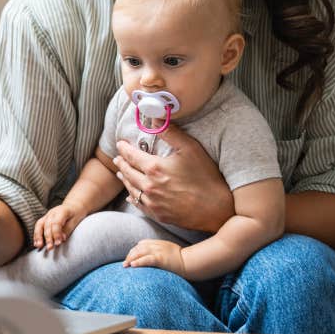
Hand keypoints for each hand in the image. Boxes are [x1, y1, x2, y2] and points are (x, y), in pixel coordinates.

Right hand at [33, 204, 85, 249]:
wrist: (73, 206)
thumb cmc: (76, 215)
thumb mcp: (75, 221)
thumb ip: (67, 230)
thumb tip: (61, 239)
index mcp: (62, 211)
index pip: (56, 222)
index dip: (56, 233)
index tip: (58, 243)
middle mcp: (53, 212)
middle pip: (47, 224)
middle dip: (48, 237)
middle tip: (50, 248)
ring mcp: (47, 215)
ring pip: (39, 224)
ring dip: (38, 236)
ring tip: (38, 246)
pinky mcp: (45, 219)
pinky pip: (38, 226)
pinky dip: (36, 235)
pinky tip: (36, 243)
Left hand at [114, 123, 233, 231]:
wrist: (217, 209)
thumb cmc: (206, 177)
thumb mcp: (190, 148)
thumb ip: (170, 132)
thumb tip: (155, 119)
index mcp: (154, 168)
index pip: (131, 156)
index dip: (124, 148)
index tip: (120, 144)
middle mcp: (149, 186)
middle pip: (128, 173)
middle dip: (122, 164)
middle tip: (117, 158)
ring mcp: (153, 203)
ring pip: (131, 189)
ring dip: (125, 180)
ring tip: (121, 174)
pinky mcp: (158, 215)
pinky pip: (139, 205)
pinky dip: (132, 197)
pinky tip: (131, 196)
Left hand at [123, 239, 185, 275]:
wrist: (191, 262)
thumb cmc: (182, 260)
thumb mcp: (170, 251)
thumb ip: (161, 252)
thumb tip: (153, 259)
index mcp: (159, 243)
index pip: (142, 244)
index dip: (134, 251)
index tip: (130, 257)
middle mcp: (157, 245)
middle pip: (139, 248)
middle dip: (130, 255)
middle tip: (124, 263)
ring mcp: (159, 251)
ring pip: (140, 252)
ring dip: (131, 259)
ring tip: (125, 265)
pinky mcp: (161, 259)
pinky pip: (147, 259)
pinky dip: (139, 262)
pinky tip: (133, 266)